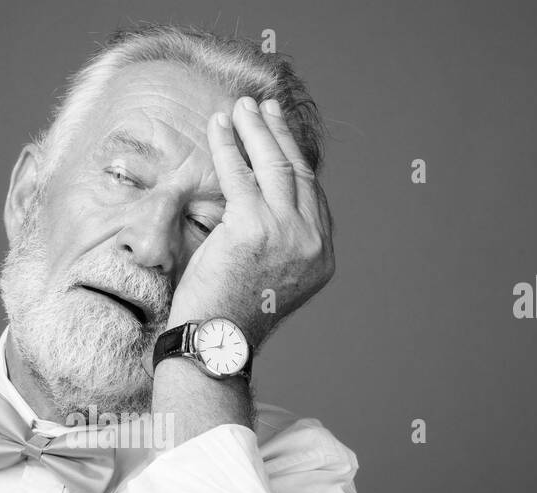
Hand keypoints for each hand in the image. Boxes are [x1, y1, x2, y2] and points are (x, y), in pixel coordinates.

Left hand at [167, 96, 334, 348]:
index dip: (295, 159)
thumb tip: (267, 207)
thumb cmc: (231, 315)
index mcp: (321, 256)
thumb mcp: (271, 276)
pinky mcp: (253, 226)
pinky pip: (240, 173)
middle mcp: (311, 242)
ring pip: (273, 165)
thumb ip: (280, 243)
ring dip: (255, 129)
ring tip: (241, 107)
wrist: (214, 341)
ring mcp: (286, 233)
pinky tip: (219, 126)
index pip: (311, 195)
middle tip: (263, 108)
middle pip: (297, 173)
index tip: (280, 134)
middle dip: (278, 134)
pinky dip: (228, 144)